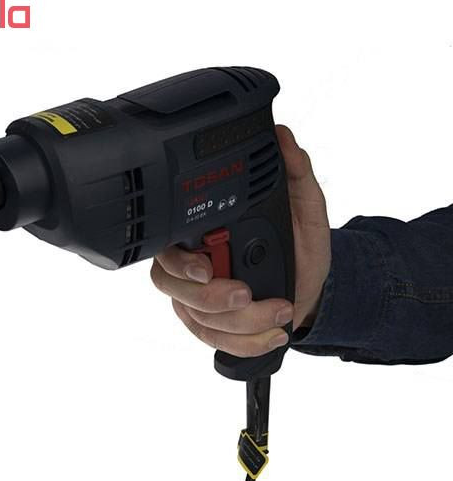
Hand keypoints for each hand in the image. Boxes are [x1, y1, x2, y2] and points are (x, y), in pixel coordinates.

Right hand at [150, 125, 330, 357]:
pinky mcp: (211, 327)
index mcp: (206, 236)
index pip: (168, 246)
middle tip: (245, 293)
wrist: (312, 289)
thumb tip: (284, 136)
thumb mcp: (306, 211)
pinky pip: (214, 341)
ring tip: (280, 311)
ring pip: (196, 318)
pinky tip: (272, 334)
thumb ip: (296, 176)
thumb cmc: (302, 251)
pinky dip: (245, 343)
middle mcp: (194, 268)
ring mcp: (198, 301)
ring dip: (239, 323)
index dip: (179, 261)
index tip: (206, 267)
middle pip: (171, 287)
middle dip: (208, 297)